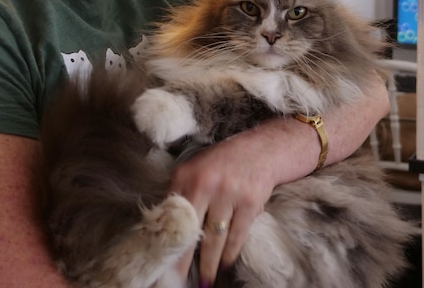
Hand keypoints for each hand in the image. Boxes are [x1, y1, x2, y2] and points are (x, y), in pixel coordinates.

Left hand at [169, 130, 277, 285]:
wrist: (262, 149)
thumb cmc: (224, 162)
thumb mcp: (196, 169)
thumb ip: (181, 192)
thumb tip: (166, 228)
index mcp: (185, 176)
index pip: (170, 216)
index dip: (166, 242)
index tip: (160, 264)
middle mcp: (205, 183)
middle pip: (190, 232)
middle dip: (182, 261)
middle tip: (176, 282)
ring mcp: (228, 194)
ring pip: (214, 239)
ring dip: (209, 265)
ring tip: (204, 282)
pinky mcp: (249, 203)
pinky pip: (236, 237)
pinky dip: (230, 255)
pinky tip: (224, 266)